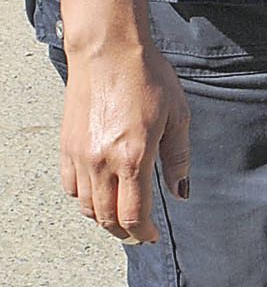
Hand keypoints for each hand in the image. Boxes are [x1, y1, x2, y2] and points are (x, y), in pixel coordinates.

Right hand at [60, 41, 189, 243]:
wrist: (108, 51)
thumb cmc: (147, 77)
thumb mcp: (178, 115)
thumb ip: (178, 158)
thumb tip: (180, 191)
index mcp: (133, 157)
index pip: (132, 215)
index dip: (142, 233)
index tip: (151, 235)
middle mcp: (102, 163)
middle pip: (107, 218)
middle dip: (124, 232)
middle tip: (138, 233)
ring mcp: (80, 156)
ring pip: (86, 207)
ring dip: (104, 218)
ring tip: (120, 215)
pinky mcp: (66, 146)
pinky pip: (71, 187)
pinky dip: (84, 198)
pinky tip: (99, 192)